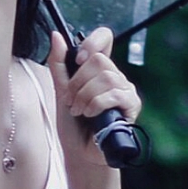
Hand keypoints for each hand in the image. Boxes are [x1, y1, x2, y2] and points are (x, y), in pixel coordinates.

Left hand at [46, 26, 141, 166]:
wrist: (80, 152)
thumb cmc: (73, 125)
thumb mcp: (61, 91)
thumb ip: (58, 64)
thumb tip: (56, 36)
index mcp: (99, 69)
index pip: (105, 38)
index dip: (92, 42)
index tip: (77, 60)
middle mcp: (115, 76)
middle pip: (99, 60)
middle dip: (78, 82)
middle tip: (72, 100)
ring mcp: (125, 90)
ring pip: (106, 77)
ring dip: (84, 96)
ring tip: (79, 111)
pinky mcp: (132, 105)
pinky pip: (113, 94)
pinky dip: (96, 104)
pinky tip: (90, 115)